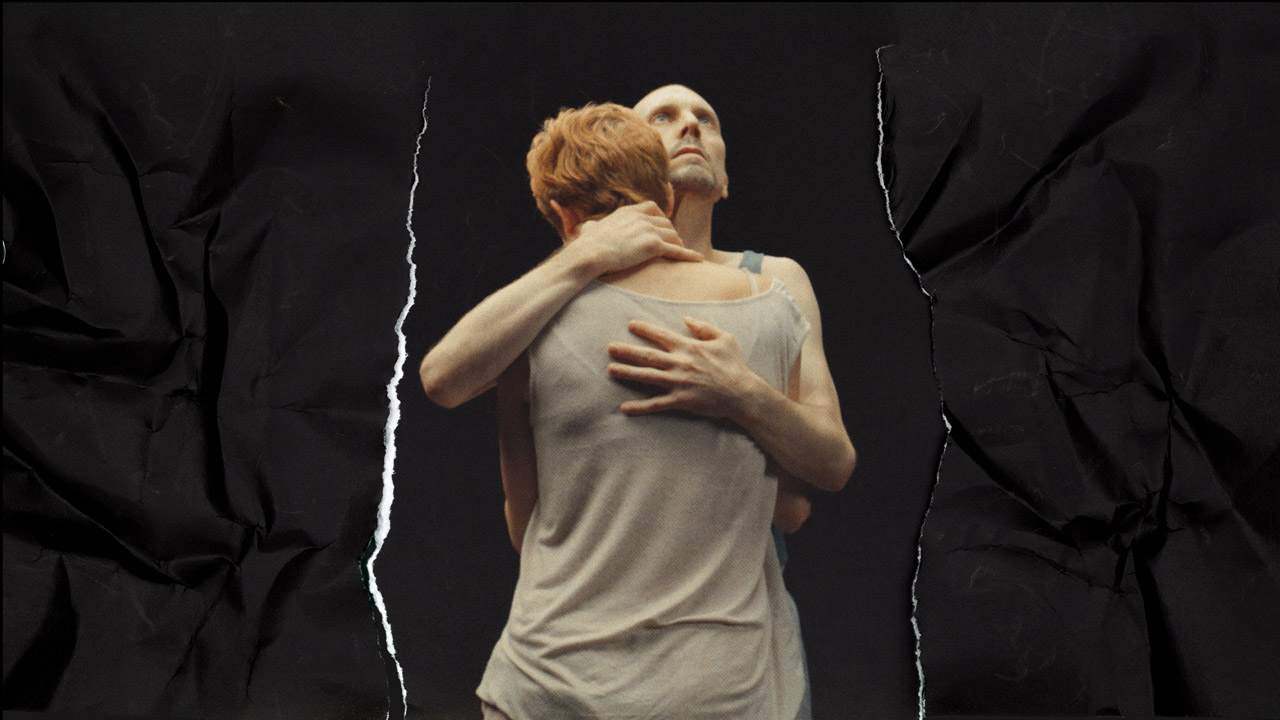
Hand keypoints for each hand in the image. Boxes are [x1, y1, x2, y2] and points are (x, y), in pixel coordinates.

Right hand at [573, 201, 702, 273]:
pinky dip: (688, 255)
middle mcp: (641, 218)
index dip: (661, 218)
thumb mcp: (590, 230)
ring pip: (673, 236)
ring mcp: (648, 230)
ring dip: (678, 245)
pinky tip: (698, 260)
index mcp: (628, 211)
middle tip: (674, 245)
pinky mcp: (653, 246)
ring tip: (681, 254)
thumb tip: (586, 228)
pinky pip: (676, 251)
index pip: (652, 208)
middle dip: (671, 234)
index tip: (663, 227)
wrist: (589, 254)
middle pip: (666, 223)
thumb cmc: (586, 247)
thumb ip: (592, 227)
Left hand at [606, 316, 756, 417]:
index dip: (644, 329)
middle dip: (627, 351)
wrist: (742, 393)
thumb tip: (686, 319)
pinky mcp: (680, 401)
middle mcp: (680, 364)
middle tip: (610, 347)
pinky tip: (624, 407)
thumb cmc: (735, 365)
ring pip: (647, 377)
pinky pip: (656, 404)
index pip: (661, 335)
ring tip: (610, 369)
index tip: (630, 325)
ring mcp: (678, 383)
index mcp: (688, 347)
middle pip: (647, 356)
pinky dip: (640, 407)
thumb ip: (704, 327)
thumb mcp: (725, 338)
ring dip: (627, 373)